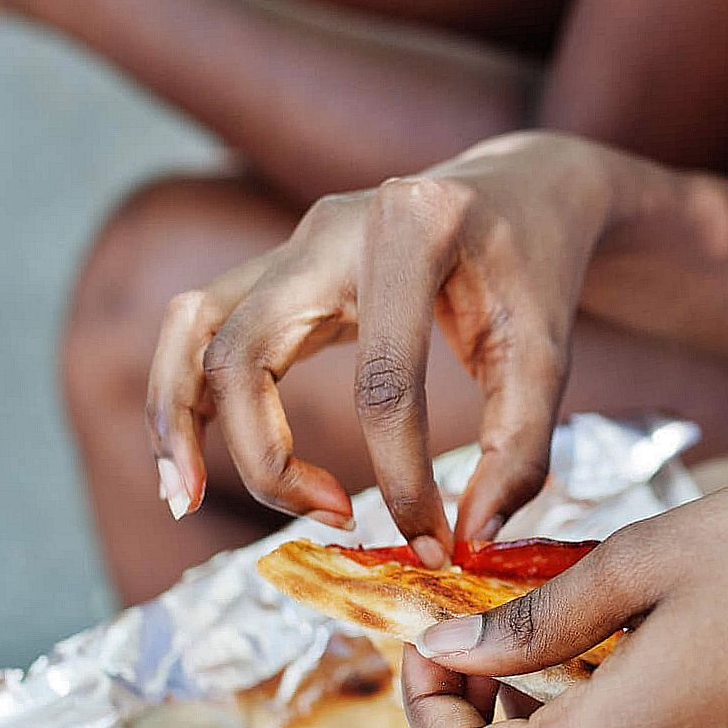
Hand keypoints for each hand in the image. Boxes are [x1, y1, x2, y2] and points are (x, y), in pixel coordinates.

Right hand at [145, 132, 619, 552]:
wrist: (520, 188)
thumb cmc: (535, 270)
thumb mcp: (550, 355)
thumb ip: (521, 450)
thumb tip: (469, 540)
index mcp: (413, 228)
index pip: (384, 381)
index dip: (401, 475)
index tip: (432, 538)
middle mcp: (331, 227)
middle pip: (246, 350)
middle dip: (263, 455)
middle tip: (330, 520)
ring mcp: (292, 243)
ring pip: (192, 326)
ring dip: (177, 417)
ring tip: (184, 498)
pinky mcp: (275, 269)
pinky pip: (200, 328)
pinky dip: (182, 396)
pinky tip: (187, 464)